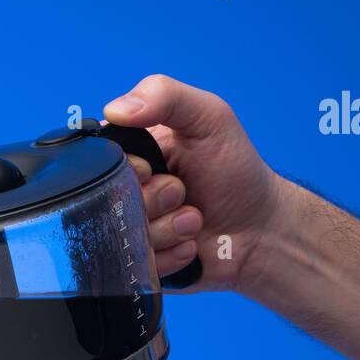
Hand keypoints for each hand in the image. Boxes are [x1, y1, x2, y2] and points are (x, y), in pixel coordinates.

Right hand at [104, 74, 288, 292]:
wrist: (262, 229)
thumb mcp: (209, 118)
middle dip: (152, 199)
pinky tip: (191, 243)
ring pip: (122, 235)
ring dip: (167, 228)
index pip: (97, 160)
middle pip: (106, 201)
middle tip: (182, 191)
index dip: (125, 169)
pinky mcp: (140, 261)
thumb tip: (115, 109)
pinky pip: (137, 264)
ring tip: (194, 219)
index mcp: (130, 151)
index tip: (153, 168)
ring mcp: (130, 228)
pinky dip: (170, 255)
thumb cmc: (237, 170)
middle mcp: (124, 190)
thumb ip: (166, 96)